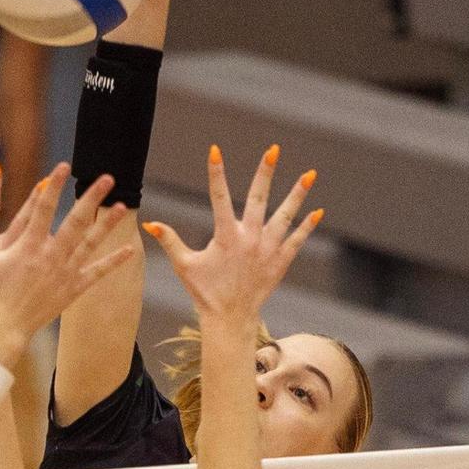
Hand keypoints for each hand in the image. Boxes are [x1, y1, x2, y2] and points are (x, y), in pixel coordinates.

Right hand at [0, 164, 135, 367]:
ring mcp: (63, 273)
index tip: (64, 167)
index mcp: (28, 246)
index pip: (44, 208)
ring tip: (122, 206)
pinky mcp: (72, 290)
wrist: (4, 328)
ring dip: (107, 224)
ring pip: (90, 244)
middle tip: (107, 177)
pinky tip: (129, 249)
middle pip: (75, 220)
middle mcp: (50, 257)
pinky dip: (112, 261)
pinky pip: (96, 273)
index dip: (54, 185)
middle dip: (92, 197)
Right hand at [143, 146, 321, 322]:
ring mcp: (268, 249)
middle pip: (259, 198)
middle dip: (265, 172)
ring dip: (298, 194)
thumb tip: (150, 223)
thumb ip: (170, 241)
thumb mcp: (184, 265)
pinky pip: (297, 240)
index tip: (215, 150)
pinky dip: (307, 226)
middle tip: (273, 149)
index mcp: (225, 237)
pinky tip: (318, 212)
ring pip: (285, 216)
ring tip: (310, 174)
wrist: (230, 319)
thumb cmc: (205, 292)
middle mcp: (250, 239)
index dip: (216, 173)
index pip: (219, 197)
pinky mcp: (280, 261)